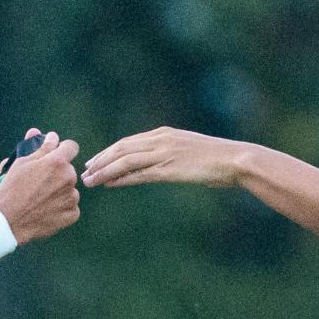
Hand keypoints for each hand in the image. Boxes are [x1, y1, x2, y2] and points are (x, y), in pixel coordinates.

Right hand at [0, 130, 80, 243]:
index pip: (71, 146)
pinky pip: (71, 206)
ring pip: (69, 188)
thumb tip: (47, 134)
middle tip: (40, 182)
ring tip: (41, 198)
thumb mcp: (22, 163)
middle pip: (68, 170)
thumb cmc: (12, 189)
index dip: (62, 149)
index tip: (55, 154)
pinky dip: (61, 207)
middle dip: (57, 173)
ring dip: (60, 190)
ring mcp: (72, 197)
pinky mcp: (72, 214)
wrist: (9, 220)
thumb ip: (39, 147)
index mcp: (57, 162)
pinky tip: (47, 209)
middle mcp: (69, 178)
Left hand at [80, 126, 246, 188]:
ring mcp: (164, 154)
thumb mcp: (188, 151)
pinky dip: (120, 179)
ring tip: (89, 180)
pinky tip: (108, 184)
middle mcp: (160, 140)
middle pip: (121, 148)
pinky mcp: (169, 169)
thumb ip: (171, 153)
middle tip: (84, 170)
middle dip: (100, 160)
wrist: (234, 160)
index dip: (109, 152)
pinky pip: (138, 174)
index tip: (95, 160)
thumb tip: (159, 164)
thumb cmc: (216, 159)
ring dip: (104, 170)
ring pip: (125, 161)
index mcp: (164, 134)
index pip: (128, 142)